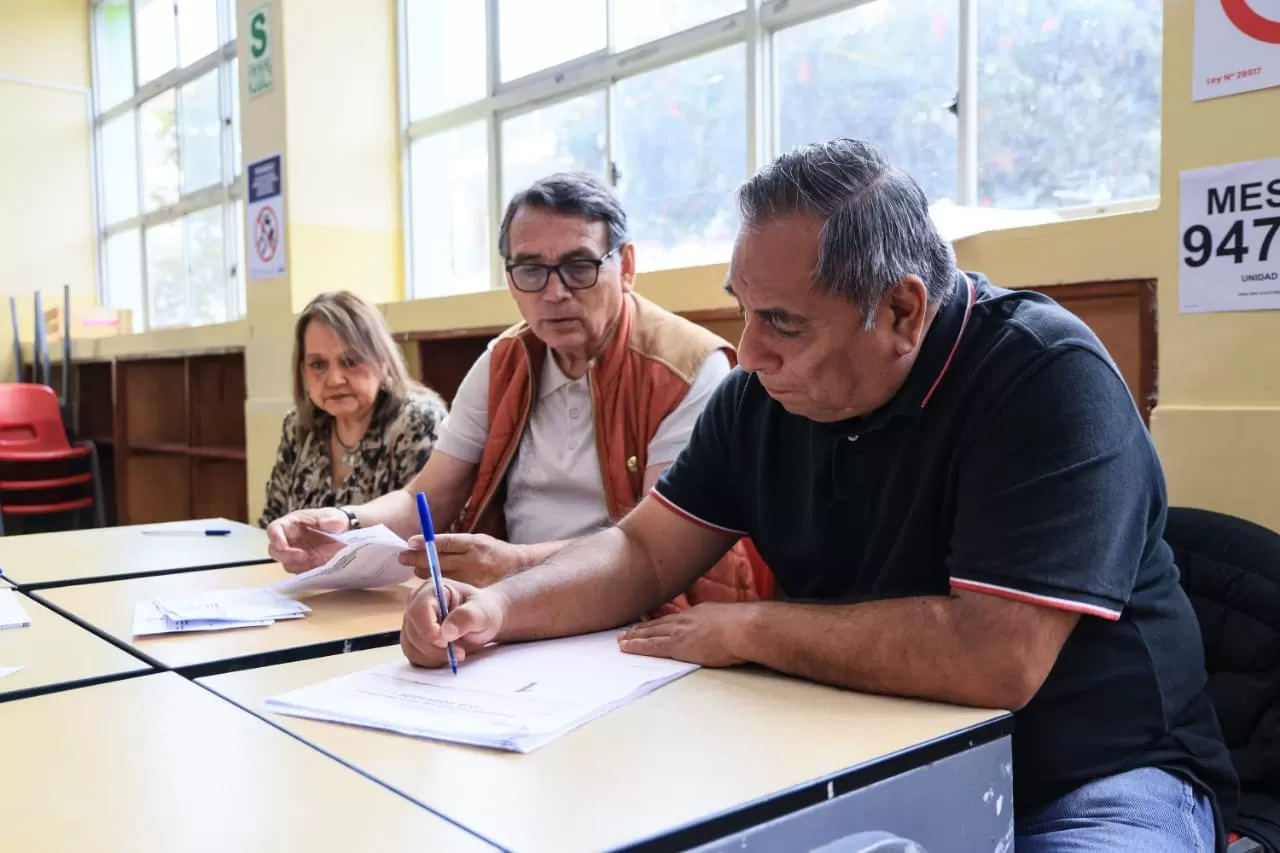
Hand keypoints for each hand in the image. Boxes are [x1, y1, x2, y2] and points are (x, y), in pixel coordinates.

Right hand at [266, 507, 348, 573]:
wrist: (345, 534)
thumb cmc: (334, 521)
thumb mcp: (335, 517)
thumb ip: (332, 519)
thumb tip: (331, 523)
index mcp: (291, 524)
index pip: (274, 529)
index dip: (275, 537)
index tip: (281, 545)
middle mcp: (289, 541)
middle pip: (276, 551)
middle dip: (287, 556)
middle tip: (303, 556)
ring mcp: (295, 555)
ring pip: (288, 564)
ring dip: (301, 565)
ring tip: (320, 560)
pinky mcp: (304, 567)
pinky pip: (301, 573)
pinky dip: (309, 571)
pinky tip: (322, 566)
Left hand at [397, 532, 524, 587]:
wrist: (520, 571)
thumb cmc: (495, 554)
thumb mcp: (478, 541)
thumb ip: (453, 544)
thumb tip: (423, 543)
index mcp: (475, 544)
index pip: (444, 543)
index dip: (425, 542)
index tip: (409, 542)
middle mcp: (474, 561)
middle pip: (437, 559)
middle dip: (417, 558)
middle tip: (403, 556)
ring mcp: (473, 579)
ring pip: (439, 576)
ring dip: (424, 571)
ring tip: (415, 566)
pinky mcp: (473, 593)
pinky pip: (447, 590)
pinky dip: (436, 585)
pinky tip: (428, 584)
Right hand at [401, 580, 508, 667]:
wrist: (483, 622)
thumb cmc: (484, 612)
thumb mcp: (483, 612)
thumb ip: (467, 617)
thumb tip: (445, 632)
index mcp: (432, 589)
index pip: (419, 610)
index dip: (429, 629)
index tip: (448, 642)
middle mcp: (416, 603)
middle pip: (413, 631)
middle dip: (435, 647)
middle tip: (460, 652)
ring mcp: (412, 622)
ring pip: (411, 646)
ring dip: (434, 656)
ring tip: (457, 652)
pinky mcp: (413, 639)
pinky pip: (414, 656)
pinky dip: (431, 661)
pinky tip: (447, 655)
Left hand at [617, 603, 750, 667]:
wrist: (744, 628)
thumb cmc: (745, 627)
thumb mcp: (729, 619)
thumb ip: (720, 624)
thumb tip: (723, 630)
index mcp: (698, 613)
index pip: (673, 618)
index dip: (658, 622)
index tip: (648, 624)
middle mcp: (685, 619)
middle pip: (657, 623)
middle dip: (641, 628)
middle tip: (625, 631)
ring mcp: (680, 631)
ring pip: (650, 633)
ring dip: (634, 636)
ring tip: (621, 639)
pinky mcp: (677, 645)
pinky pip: (651, 646)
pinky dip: (637, 645)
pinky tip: (625, 647)